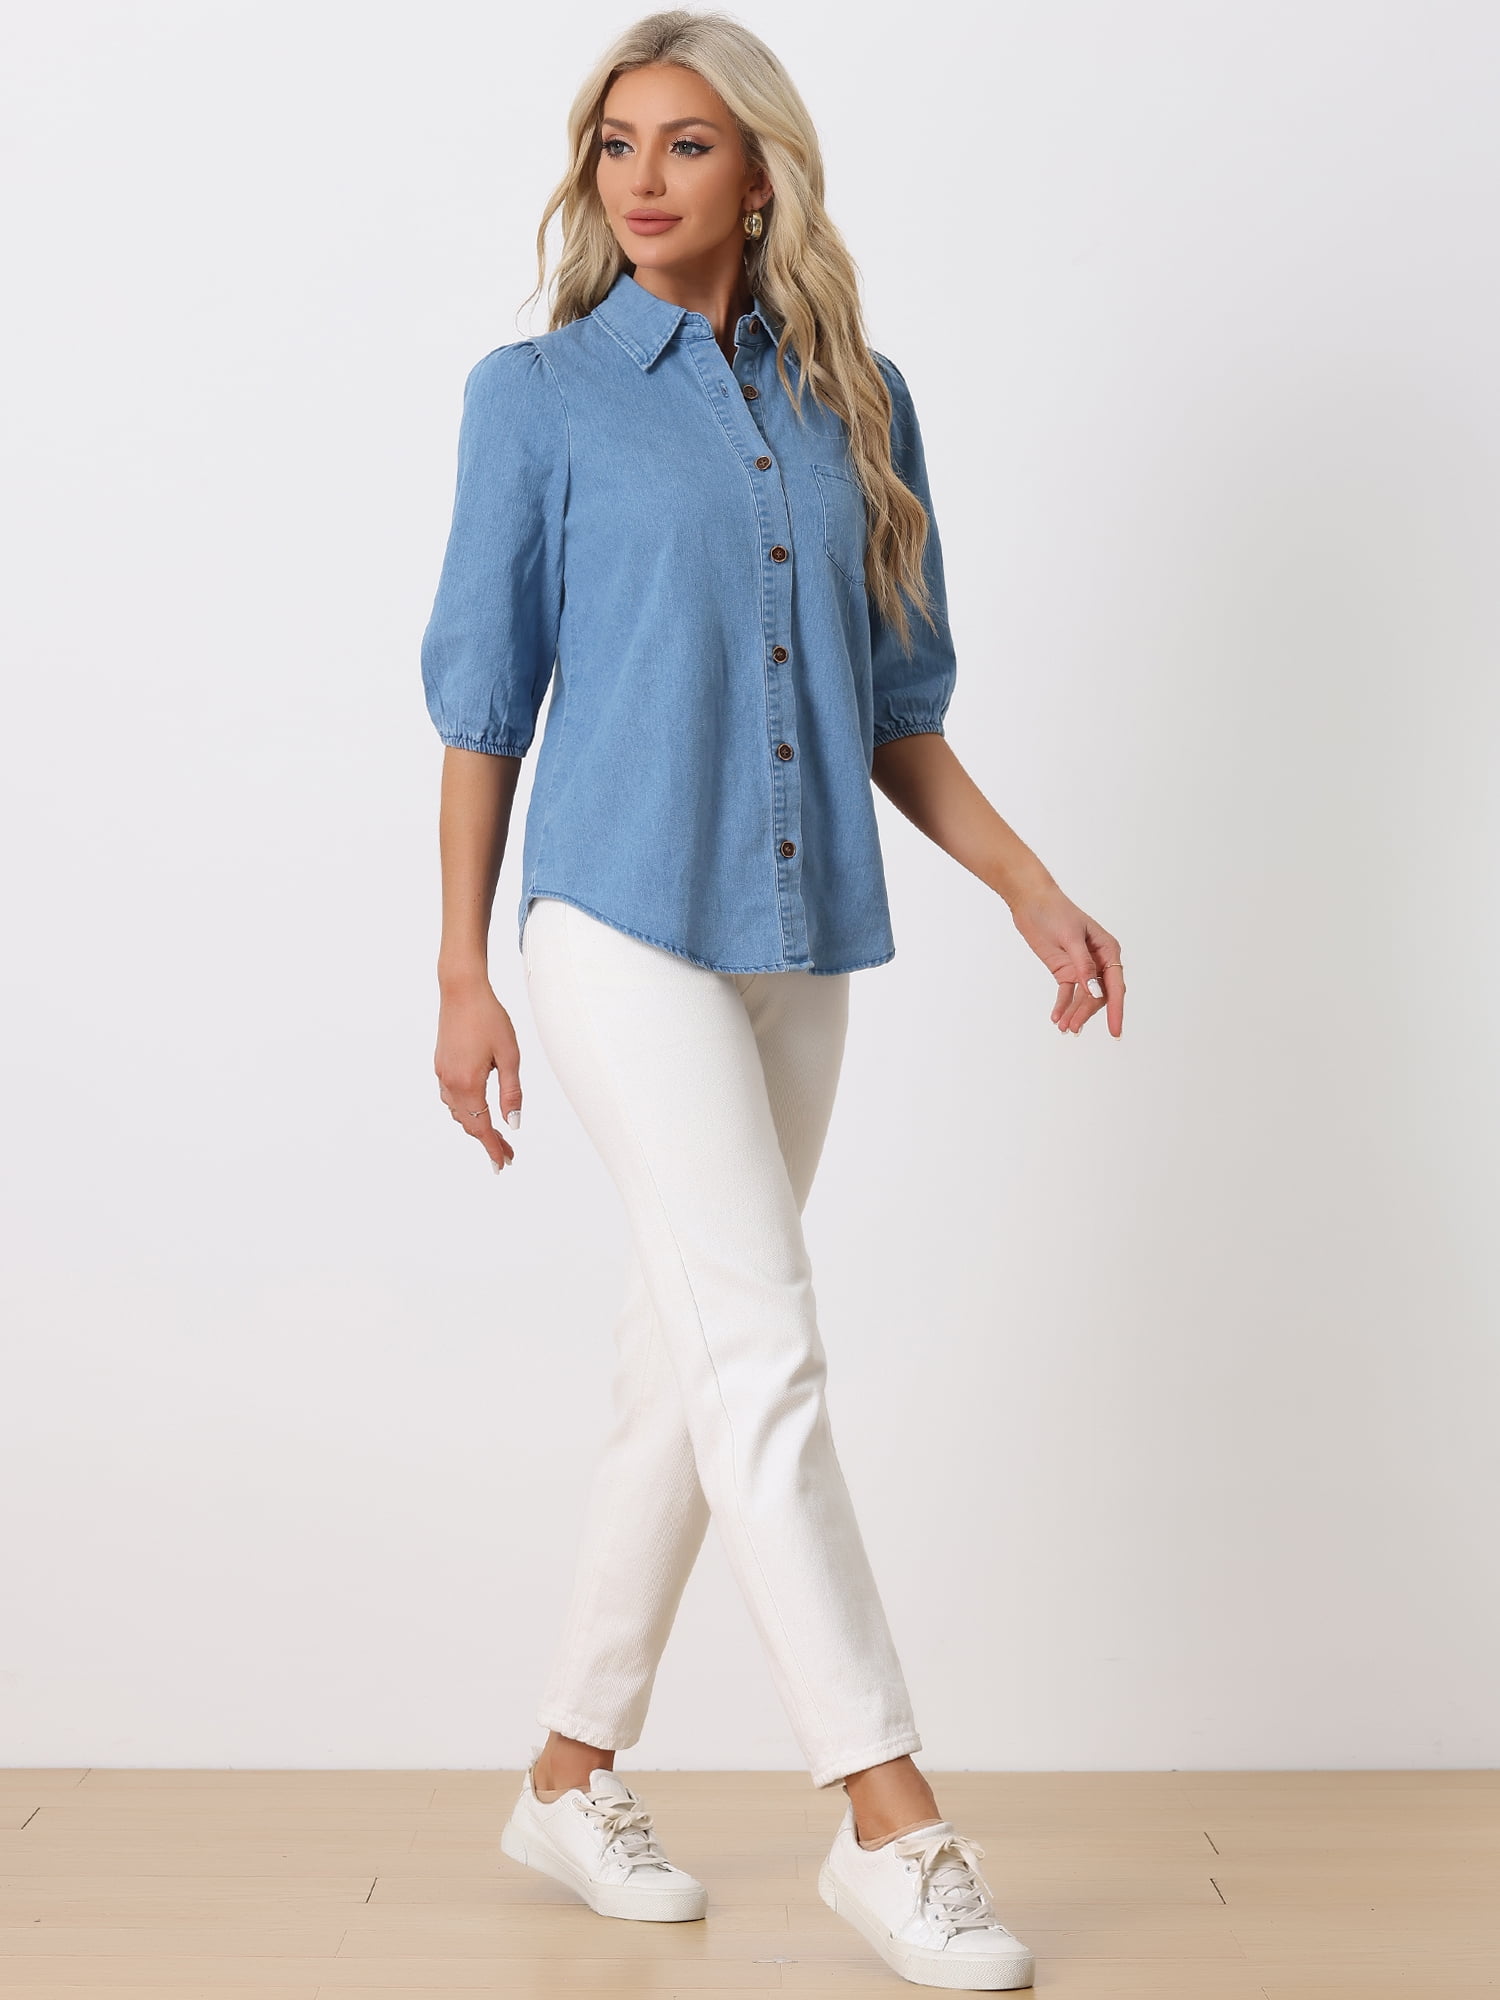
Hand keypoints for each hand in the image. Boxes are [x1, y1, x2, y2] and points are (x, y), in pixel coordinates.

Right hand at [434, 982, 523, 1171]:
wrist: (461, 990)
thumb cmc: (489, 1018)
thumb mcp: (509, 1056)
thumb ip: (511, 1093)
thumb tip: (513, 1124)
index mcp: (468, 1084)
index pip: (481, 1127)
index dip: (493, 1148)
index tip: (502, 1164)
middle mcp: (450, 1083)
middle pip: (468, 1123)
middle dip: (487, 1140)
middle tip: (507, 1154)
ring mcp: (442, 1073)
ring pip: (458, 1112)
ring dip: (475, 1125)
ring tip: (495, 1134)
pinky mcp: (440, 1064)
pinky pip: (451, 1097)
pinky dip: (464, 1109)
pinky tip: (477, 1107)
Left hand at [1009, 886, 1124, 1037]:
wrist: (1031, 902)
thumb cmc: (1055, 912)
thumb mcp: (1070, 938)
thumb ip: (1083, 965)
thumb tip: (1095, 992)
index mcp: (1108, 950)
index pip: (1115, 985)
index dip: (1116, 1009)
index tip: (1114, 1031)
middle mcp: (1098, 961)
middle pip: (1099, 995)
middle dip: (1087, 1013)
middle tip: (1074, 1028)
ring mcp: (1081, 967)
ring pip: (1084, 997)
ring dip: (1075, 1013)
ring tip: (1064, 1028)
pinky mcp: (1065, 970)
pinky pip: (1067, 993)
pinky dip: (1063, 1005)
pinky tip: (1057, 1018)